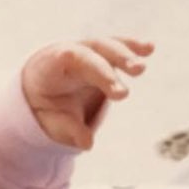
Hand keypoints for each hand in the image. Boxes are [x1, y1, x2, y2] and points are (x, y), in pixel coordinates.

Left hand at [22, 37, 152, 149]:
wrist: (38, 84)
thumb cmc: (44, 103)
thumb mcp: (48, 118)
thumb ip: (66, 129)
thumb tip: (87, 143)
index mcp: (50, 66)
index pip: (69, 61)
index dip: (94, 71)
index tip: (117, 94)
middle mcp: (69, 53)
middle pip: (90, 53)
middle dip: (108, 71)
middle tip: (124, 93)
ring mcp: (86, 50)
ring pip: (106, 46)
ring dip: (125, 55)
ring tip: (141, 68)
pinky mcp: (102, 53)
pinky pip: (117, 45)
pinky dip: (132, 46)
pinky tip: (150, 48)